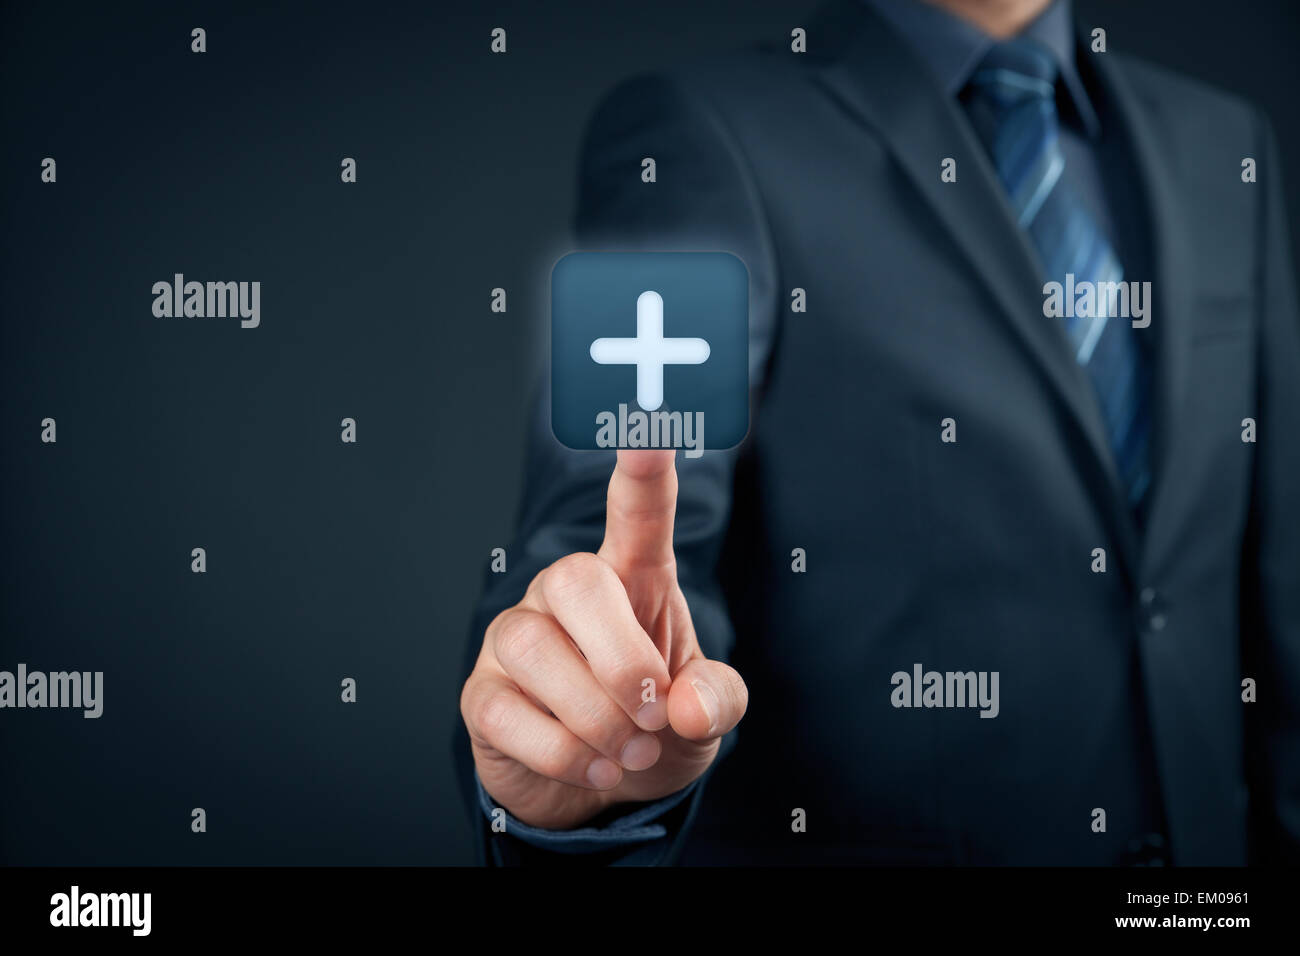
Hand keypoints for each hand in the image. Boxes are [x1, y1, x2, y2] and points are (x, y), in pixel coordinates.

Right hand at [460, 448, 747, 829]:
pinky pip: (506, 712)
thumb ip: (716, 699)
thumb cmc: (656, 725)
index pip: (636, 514)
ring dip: (595, 717)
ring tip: (632, 753)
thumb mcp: (705, 716)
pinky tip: (595, 769)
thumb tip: (685, 706)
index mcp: (631, 580)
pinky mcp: (483, 694)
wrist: (603, 787)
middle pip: (576, 581)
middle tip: (657, 716)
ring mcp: (516, 640)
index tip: (650, 431)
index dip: (644, 474)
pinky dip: (563, 753)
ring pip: (533, 649)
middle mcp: (566, 596)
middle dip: (624, 660)